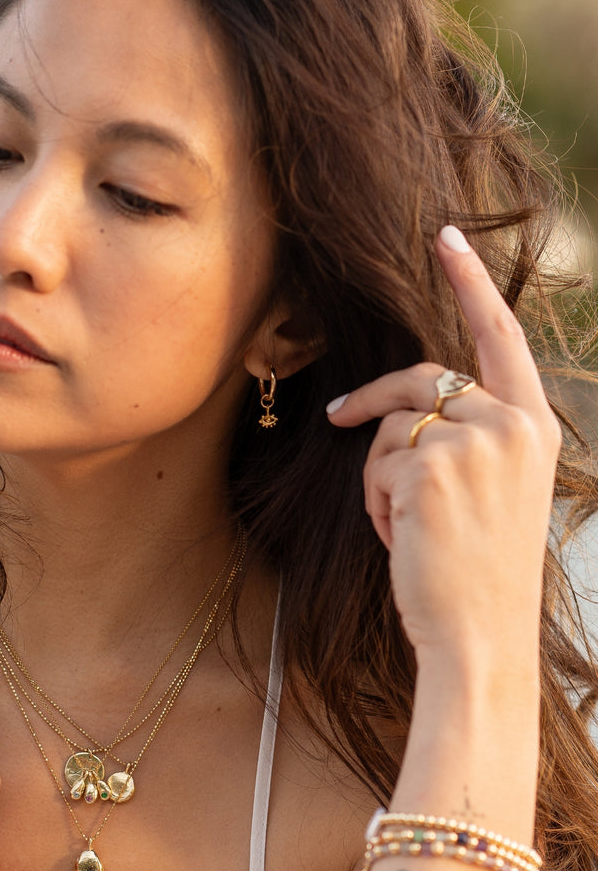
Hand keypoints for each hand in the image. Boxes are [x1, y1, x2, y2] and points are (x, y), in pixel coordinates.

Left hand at [326, 225, 560, 664]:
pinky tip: (398, 535)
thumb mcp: (491, 491)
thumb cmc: (476, 568)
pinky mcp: (430, 465)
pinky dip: (373, 498)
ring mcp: (474, 441)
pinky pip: (375, 459)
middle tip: (337, 415)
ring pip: (390, 424)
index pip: (499, 336)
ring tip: (403, 523)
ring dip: (379, 474)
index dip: (469, 284)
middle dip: (373, 401)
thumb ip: (469, 435)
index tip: (444, 237)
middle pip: (420, 376)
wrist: (479, 634)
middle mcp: (512, 422)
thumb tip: (406, 406)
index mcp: (534, 424)